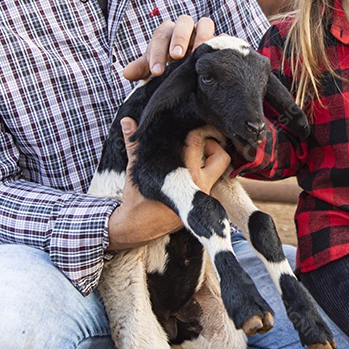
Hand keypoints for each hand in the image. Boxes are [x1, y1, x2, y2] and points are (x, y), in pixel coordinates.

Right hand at [106, 117, 230, 250]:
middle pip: (221, 157)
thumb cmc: (137, 198)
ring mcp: (204, 198)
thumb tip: (127, 121)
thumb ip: (135, 144)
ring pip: (219, 171)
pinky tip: (192, 169)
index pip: (198, 143)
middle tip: (197, 144)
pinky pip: (213, 183)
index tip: (187, 132)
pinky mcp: (204, 205)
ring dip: (210, 161)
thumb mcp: (136, 169)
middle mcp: (199, 187)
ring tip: (193, 156)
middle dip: (212, 146)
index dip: (194, 132)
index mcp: (184, 176)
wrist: (137, 227)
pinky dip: (206, 173)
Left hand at [123, 15, 215, 81]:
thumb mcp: (154, 69)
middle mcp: (187, 29)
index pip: (161, 35)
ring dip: (202, 36)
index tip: (157, 72)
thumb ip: (141, 69)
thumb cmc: (169, 68)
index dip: (157, 52)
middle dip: (179, 38)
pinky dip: (221, 42)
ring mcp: (205, 33)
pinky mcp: (220, 42)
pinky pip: (223, 37)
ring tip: (198, 54)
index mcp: (168, 33)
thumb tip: (126, 73)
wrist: (191, 76)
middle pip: (183, 22)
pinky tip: (217, 57)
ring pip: (205, 23)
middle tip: (177, 57)